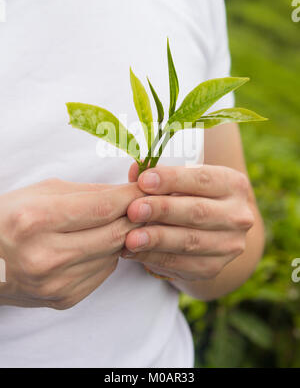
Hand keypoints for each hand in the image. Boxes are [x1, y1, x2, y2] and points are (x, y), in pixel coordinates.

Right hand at [0, 178, 143, 308]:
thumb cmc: (10, 218)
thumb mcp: (42, 192)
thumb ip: (88, 192)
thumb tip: (128, 192)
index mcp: (35, 221)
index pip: (101, 208)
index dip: (130, 196)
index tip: (148, 187)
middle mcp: (45, 257)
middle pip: (113, 234)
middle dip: (135, 216)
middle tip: (144, 204)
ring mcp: (54, 284)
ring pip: (113, 254)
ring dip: (122, 236)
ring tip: (117, 221)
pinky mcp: (63, 300)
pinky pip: (104, 273)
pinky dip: (107, 255)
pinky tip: (95, 244)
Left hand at [123, 165, 253, 280]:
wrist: (211, 231)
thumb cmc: (189, 195)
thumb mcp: (182, 180)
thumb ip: (160, 174)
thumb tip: (135, 169)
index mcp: (233, 184)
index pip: (203, 179)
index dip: (172, 179)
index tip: (143, 180)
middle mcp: (238, 215)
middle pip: (197, 212)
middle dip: (162, 210)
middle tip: (133, 210)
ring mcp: (229, 244)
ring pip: (190, 242)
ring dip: (156, 239)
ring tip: (130, 238)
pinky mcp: (213, 268)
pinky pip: (181, 264)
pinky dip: (154, 258)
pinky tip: (133, 252)